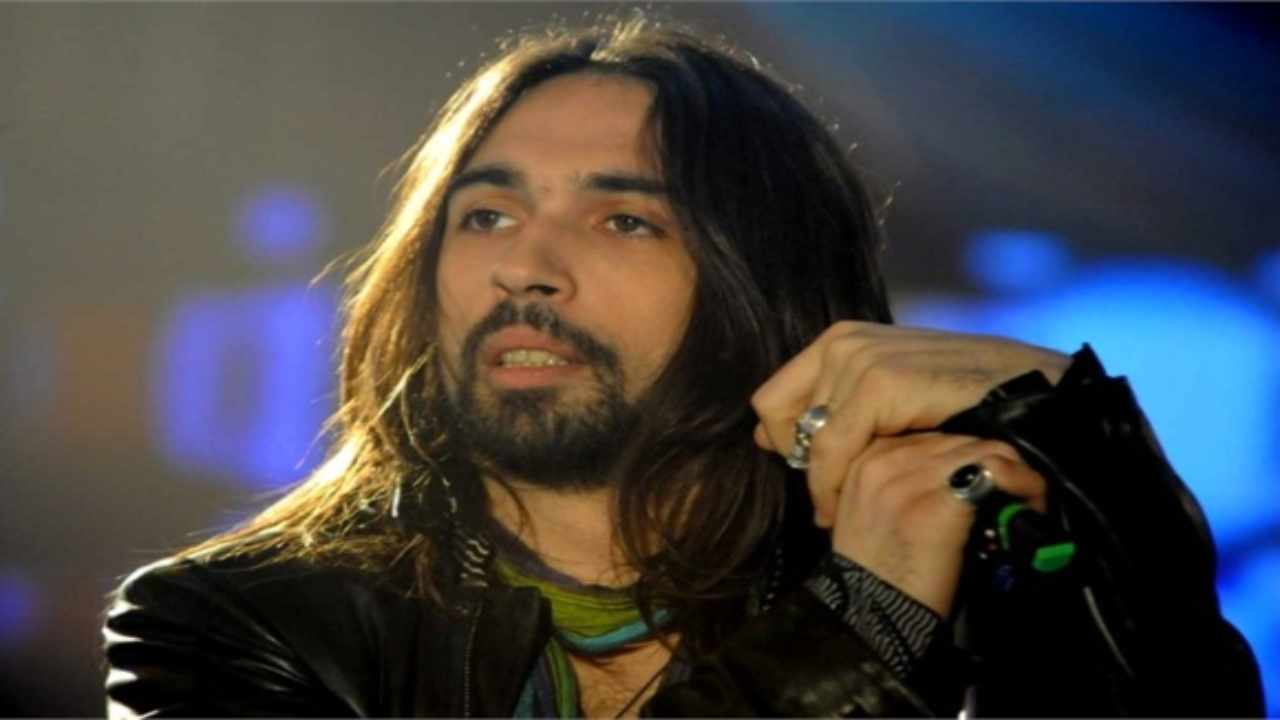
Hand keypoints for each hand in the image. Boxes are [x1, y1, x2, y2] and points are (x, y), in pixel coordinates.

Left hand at [751, 321, 1067, 525]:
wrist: (1035, 397)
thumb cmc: (964, 407)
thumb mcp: (889, 406)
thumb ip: (832, 412)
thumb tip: (764, 432)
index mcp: (842, 340)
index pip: (775, 399)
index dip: (788, 444)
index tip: (817, 479)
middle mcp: (845, 340)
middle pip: (780, 417)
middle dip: (803, 463)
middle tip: (830, 502)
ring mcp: (862, 355)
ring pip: (808, 437)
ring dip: (822, 481)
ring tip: (842, 512)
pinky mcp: (883, 381)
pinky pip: (834, 446)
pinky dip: (836, 482)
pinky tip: (851, 505)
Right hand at [828, 432, 1046, 615]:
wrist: (865, 619)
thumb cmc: (874, 575)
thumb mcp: (868, 514)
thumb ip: (899, 483)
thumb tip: (956, 474)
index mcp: (864, 459)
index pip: (932, 436)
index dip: (967, 459)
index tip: (984, 486)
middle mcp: (882, 461)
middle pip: (959, 440)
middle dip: (991, 465)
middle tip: (1013, 496)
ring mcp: (907, 481)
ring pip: (983, 450)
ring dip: (1014, 474)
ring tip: (1026, 501)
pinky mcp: (935, 506)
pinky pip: (994, 473)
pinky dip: (1023, 485)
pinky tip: (1031, 505)